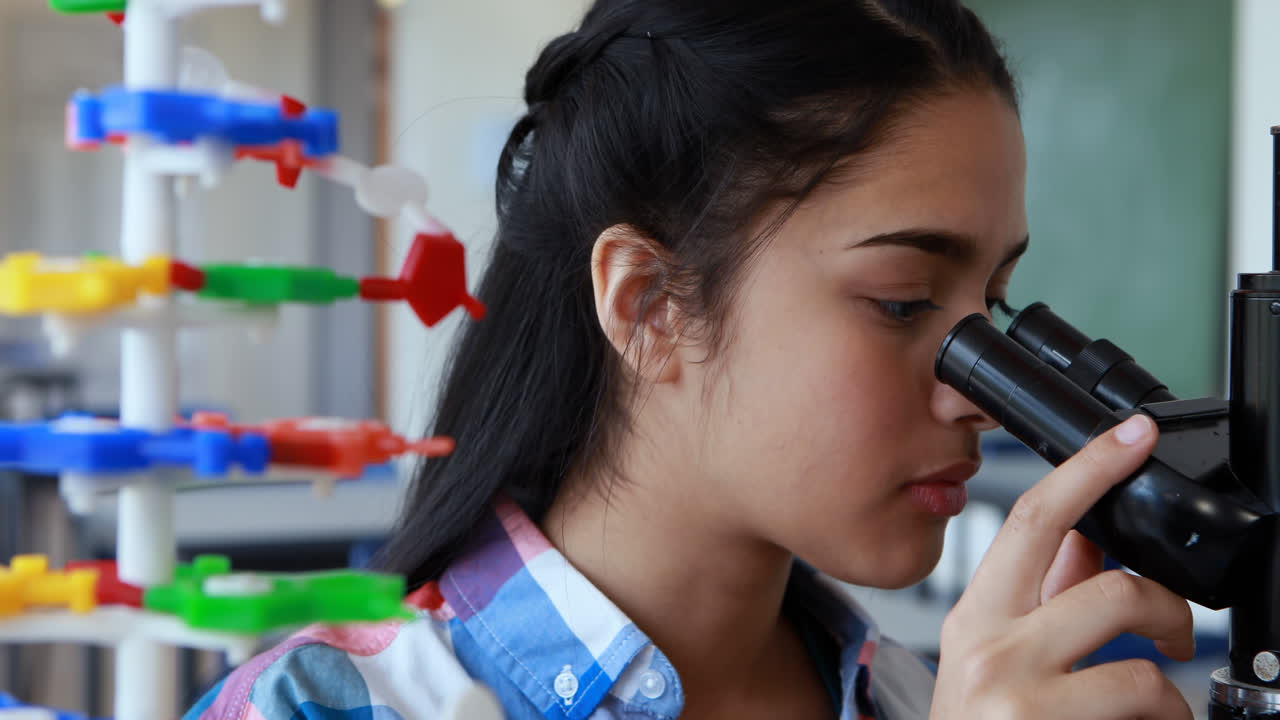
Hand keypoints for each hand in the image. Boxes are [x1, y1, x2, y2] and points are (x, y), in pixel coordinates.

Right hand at [930, 414, 1195, 719]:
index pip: (1036, 519)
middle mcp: (993, 652)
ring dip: (1168, 698)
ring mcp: (1023, 704)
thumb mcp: (990, 659)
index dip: (1090, 468)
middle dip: (1169, 608)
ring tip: (1148, 711)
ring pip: (1146, 675)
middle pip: (1114, 589)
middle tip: (1173, 634)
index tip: (1134, 435)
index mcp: (977, 617)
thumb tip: (1088, 538)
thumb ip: (1040, 597)